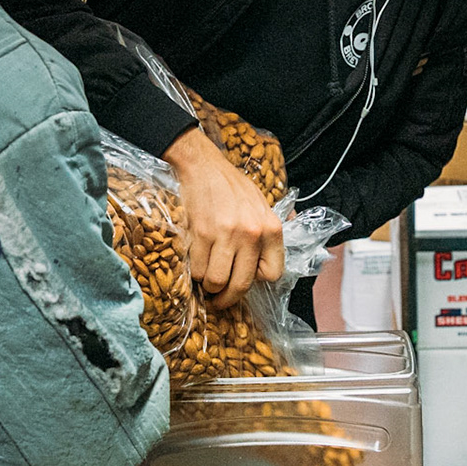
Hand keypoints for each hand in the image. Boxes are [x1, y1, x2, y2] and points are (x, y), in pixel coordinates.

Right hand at [164, 127, 285, 309]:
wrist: (202, 166)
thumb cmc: (231, 187)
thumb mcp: (261, 206)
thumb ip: (267, 236)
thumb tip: (268, 268)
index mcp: (270, 228)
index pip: (272, 274)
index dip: (256, 280)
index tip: (244, 278)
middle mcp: (251, 233)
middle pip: (241, 285)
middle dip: (227, 298)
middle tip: (219, 299)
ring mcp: (225, 234)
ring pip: (216, 281)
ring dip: (208, 286)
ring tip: (205, 278)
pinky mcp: (201, 233)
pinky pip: (197, 269)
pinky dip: (194, 272)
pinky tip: (195, 263)